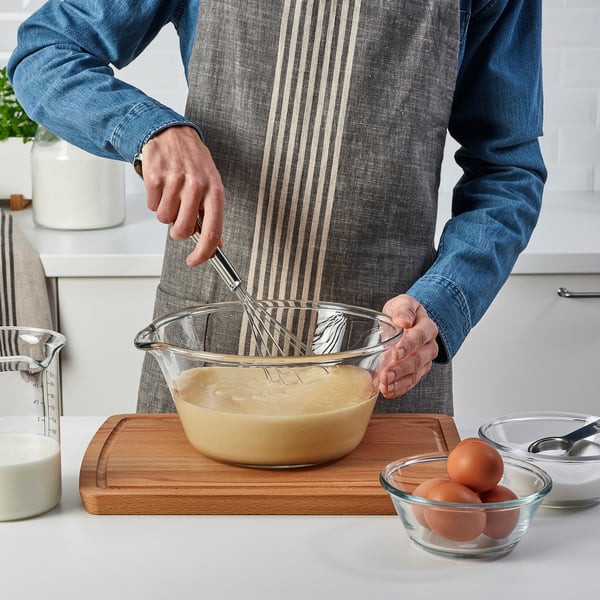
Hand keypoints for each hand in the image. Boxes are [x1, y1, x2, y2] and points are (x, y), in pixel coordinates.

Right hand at [140, 126, 223, 265]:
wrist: (173, 134)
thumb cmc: (194, 162)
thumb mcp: (211, 186)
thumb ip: (212, 216)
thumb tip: (215, 246)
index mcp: (214, 191)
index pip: (212, 231)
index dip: (203, 252)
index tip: (195, 260)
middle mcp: (196, 186)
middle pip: (182, 230)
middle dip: (177, 230)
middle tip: (179, 216)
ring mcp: (175, 181)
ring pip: (164, 219)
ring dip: (165, 212)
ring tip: (171, 194)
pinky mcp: (155, 177)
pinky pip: (152, 205)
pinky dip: (154, 200)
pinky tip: (162, 186)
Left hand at [378, 294, 438, 398]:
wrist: (406, 322)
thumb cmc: (403, 313)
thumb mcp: (402, 303)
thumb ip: (403, 309)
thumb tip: (404, 320)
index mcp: (427, 327)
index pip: (420, 337)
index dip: (408, 346)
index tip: (395, 353)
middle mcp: (429, 346)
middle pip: (418, 359)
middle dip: (401, 369)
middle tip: (386, 376)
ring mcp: (424, 361)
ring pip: (415, 374)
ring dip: (398, 383)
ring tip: (384, 387)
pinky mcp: (416, 372)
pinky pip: (410, 383)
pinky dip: (398, 389)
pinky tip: (387, 392)